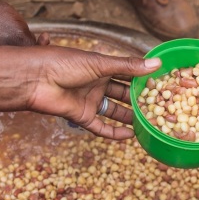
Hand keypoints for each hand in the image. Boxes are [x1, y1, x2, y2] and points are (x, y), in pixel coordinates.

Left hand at [26, 48, 160, 138]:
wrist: (34, 78)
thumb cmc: (64, 63)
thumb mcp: (100, 63)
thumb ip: (128, 66)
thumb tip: (157, 64)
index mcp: (101, 67)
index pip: (127, 74)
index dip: (144, 79)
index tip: (164, 84)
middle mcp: (97, 84)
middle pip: (123, 94)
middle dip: (140, 100)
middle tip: (161, 107)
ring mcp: (89, 101)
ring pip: (114, 111)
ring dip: (130, 117)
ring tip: (149, 123)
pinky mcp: (81, 116)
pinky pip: (100, 127)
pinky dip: (114, 132)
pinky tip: (130, 136)